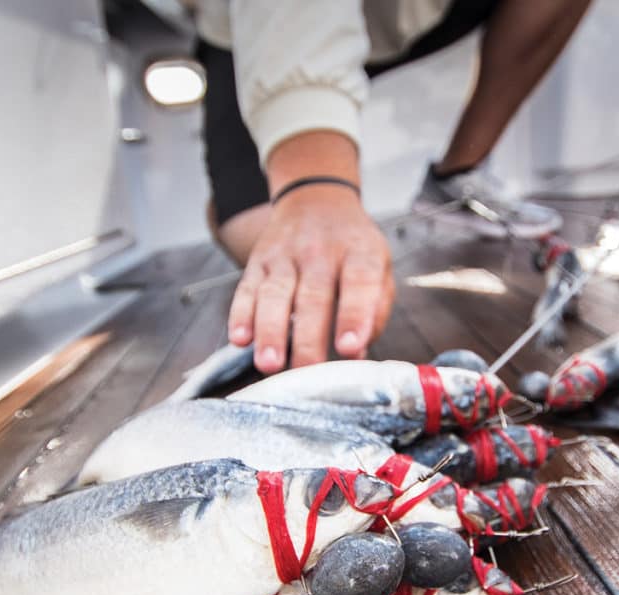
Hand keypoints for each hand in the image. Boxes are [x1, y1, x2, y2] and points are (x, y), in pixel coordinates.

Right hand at [227, 185, 393, 372]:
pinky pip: (246, 290)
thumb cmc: (352, 247)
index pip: (359, 283)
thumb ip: (375, 310)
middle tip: (306, 372)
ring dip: (270, 331)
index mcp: (359, 253)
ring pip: (275, 295)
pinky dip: (240, 315)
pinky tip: (239, 339)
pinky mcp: (258, 262)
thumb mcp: (379, 267)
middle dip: (307, 339)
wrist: (316, 199)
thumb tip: (358, 354)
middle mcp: (320, 252)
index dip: (354, 316)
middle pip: (312, 298)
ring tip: (269, 364)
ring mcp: (285, 256)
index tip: (349, 348)